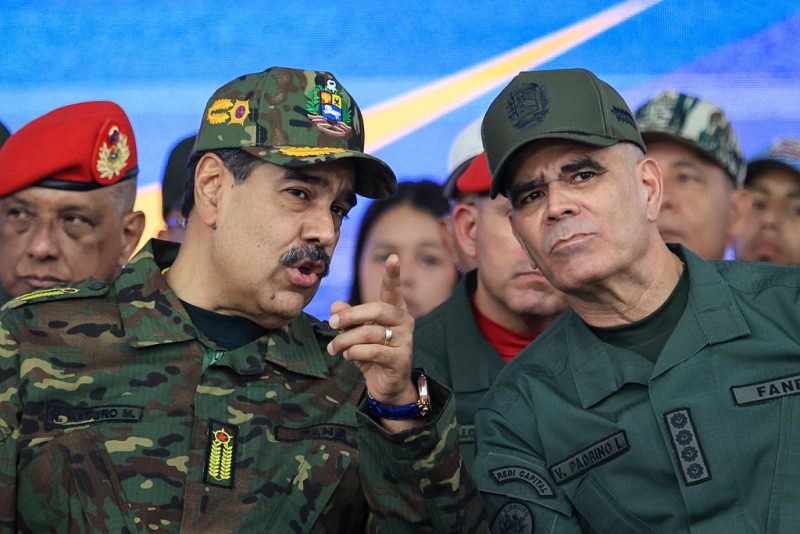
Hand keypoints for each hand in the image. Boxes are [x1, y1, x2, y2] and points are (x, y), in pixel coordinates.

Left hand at [327, 254, 416, 407]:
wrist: (387, 386)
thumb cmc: (372, 354)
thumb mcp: (357, 333)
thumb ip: (348, 318)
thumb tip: (334, 304)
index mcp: (394, 311)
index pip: (393, 290)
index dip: (393, 274)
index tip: (394, 257)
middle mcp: (404, 322)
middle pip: (377, 309)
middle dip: (351, 315)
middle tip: (332, 323)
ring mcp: (405, 341)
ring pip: (370, 332)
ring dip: (346, 340)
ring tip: (334, 348)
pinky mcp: (400, 359)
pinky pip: (373, 351)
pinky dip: (355, 353)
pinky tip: (348, 356)